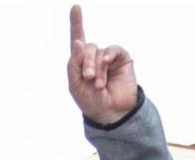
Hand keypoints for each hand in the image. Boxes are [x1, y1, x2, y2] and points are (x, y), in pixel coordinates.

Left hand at [67, 5, 138, 124]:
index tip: (76, 7)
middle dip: (86, 63)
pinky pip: (113, 50)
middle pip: (87, 48)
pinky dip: (109, 57)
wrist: (110, 114)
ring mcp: (108, 58)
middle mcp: (94, 58)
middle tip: (88, 78)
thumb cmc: (91, 102)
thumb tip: (79, 42)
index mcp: (80, 63)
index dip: (76, 23)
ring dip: (97, 68)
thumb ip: (74, 64)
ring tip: (99, 84)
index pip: (77, 40)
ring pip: (99, 51)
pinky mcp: (121, 60)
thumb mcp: (75, 85)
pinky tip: (108, 65)